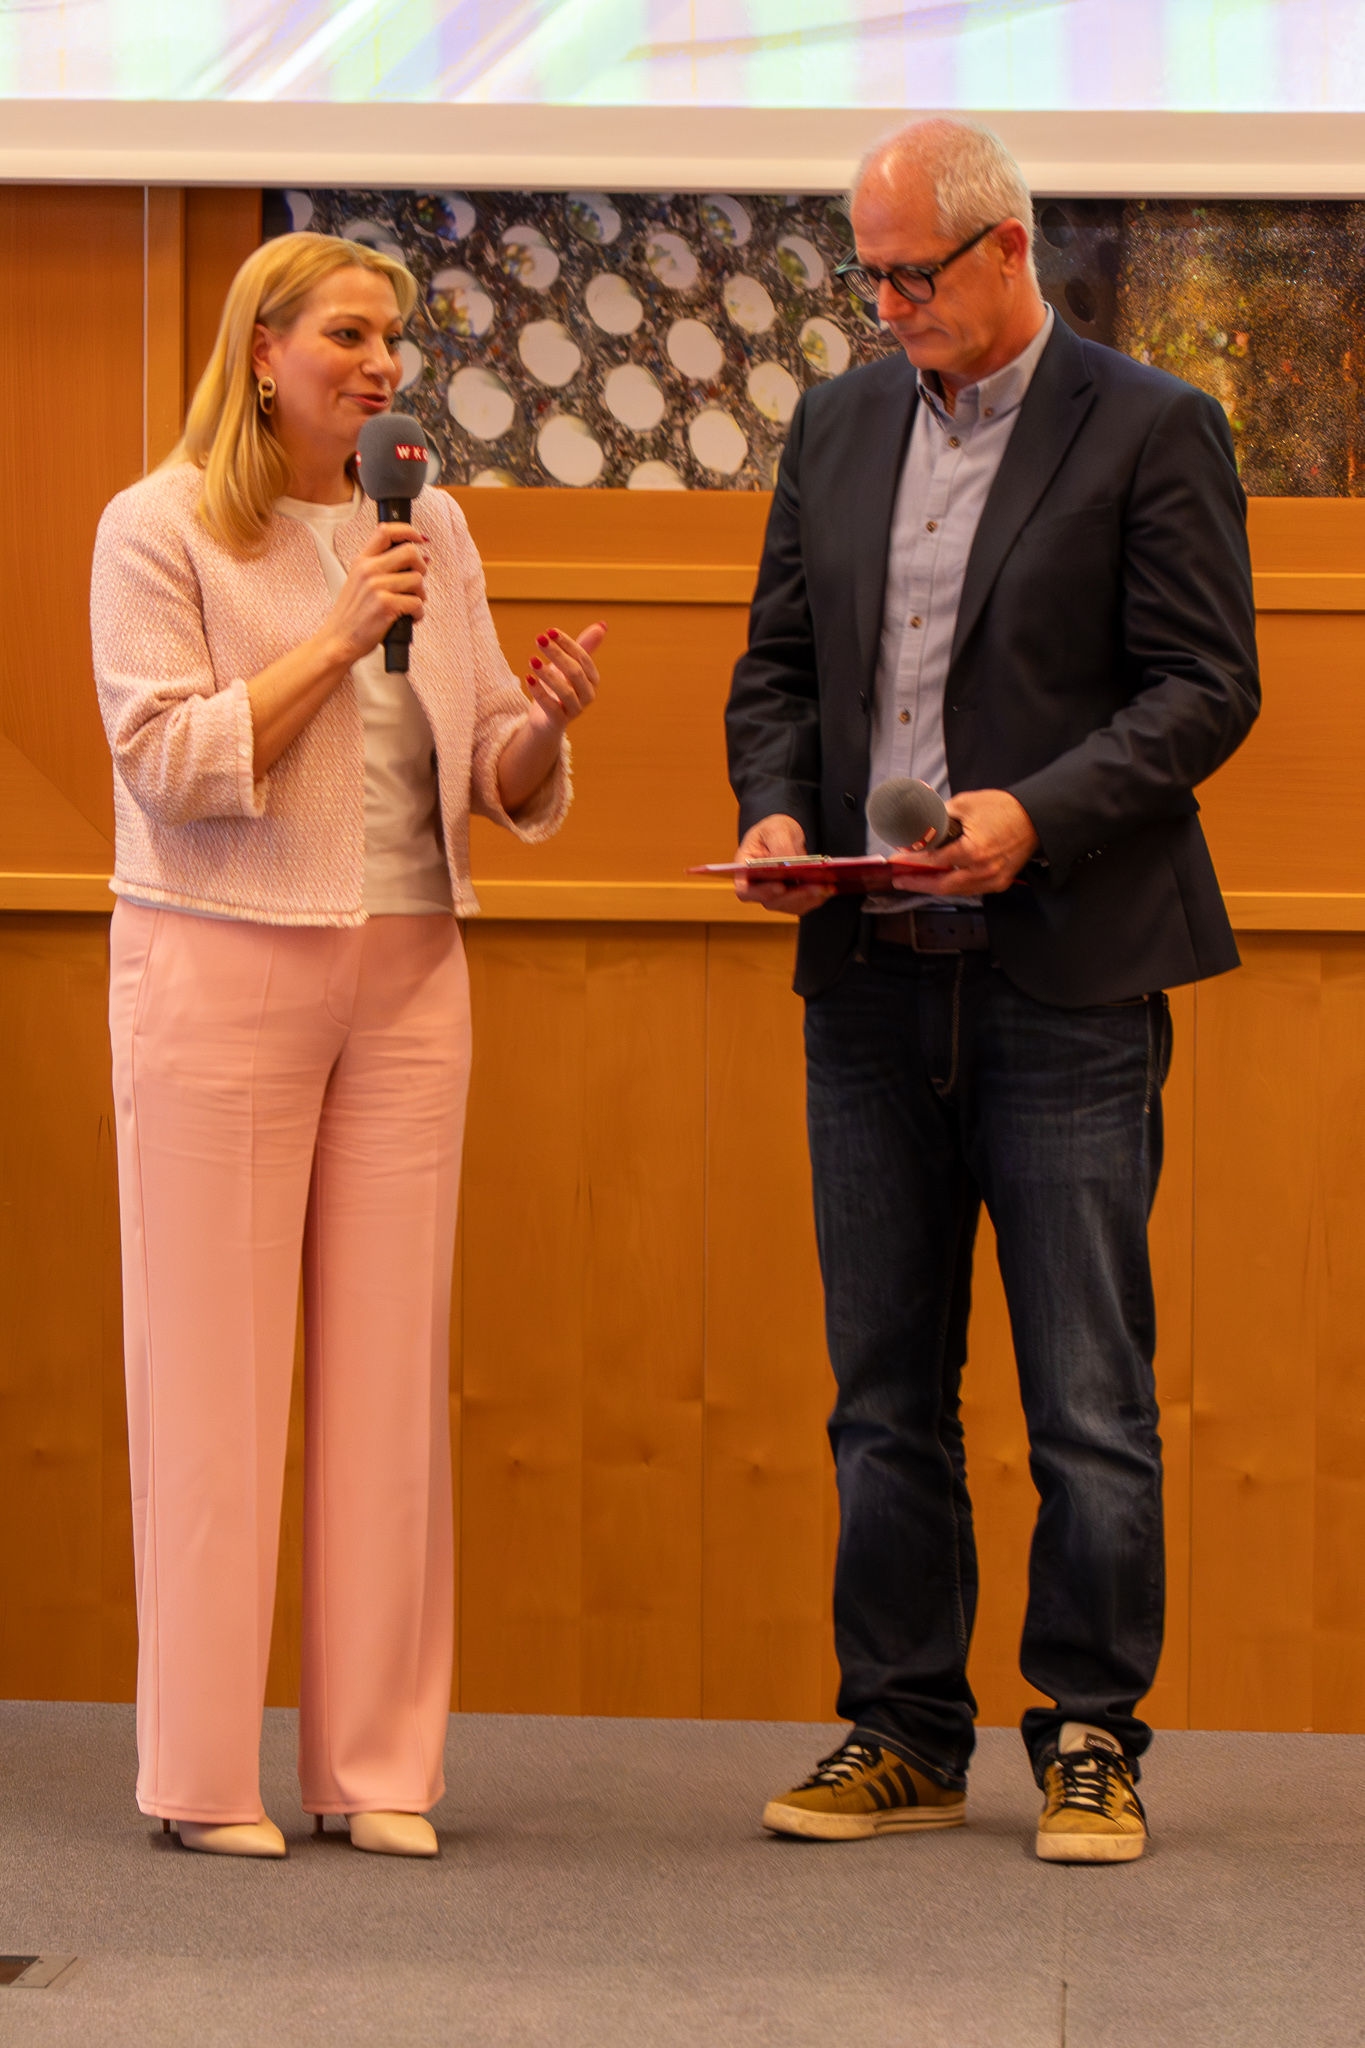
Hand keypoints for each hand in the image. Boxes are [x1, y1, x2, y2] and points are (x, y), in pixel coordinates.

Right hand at [319, 522, 427, 666]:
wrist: (338, 641)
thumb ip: (386, 569)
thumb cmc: (352, 616)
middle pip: (410, 552)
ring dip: (420, 595)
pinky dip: (418, 613)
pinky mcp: (385, 605)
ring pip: (417, 580)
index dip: (408, 531)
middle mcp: (368, 570)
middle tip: (416, 582)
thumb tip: (423, 559)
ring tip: (409, 605)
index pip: (385, 531)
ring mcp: (376, 587)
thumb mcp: (360, 583)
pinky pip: (417, 603)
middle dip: (421, 568)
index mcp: (361, 561)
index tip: (419, 539)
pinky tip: (408, 618)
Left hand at [524, 623, 604, 735]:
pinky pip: (551, 707)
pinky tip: (528, 678)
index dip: (567, 643)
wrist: (546, 719)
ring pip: (566, 691)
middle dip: (557, 654)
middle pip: (575, 672)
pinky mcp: (559, 721)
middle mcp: (588, 695)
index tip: (549, 631)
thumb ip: (583, 646)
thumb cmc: (558, 688)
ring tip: (532, 660)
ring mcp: (575, 710)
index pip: (582, 658)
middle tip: (539, 639)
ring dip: (548, 674)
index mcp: (592, 679)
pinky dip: (539, 692)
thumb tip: (602, 625)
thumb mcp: (568, 665)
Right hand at [733, 814, 836, 917]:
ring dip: (807, 899)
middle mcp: (756, 886)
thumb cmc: (773, 829)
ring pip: (787, 905)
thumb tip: (790, 866)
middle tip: (814, 888)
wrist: (784, 834)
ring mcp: (772, 894)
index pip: (745, 890)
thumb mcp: (776, 830)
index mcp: (744, 869)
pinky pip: (800, 904)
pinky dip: (814, 899)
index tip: (780, 886)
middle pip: (771, 901)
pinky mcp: (788, 897)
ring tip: (825, 888)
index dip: (761, 892)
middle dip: (794, 896)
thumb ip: (780, 847)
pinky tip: (826, 889)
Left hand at [892, 788, 1038, 896]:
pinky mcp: (1000, 882)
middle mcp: (984, 870)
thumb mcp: (966, 804)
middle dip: (918, 883)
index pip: (934, 860)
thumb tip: (922, 823)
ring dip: (935, 887)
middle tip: (901, 878)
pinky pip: (972, 890)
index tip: (898, 860)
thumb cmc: (1006, 809)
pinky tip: (942, 881)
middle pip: (942, 885)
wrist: (1036, 816)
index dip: (912, 861)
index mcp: (974, 851)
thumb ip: (941, 816)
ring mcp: (994, 879)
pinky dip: (955, 886)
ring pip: (957, 891)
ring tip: (917, 880)